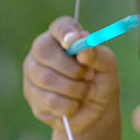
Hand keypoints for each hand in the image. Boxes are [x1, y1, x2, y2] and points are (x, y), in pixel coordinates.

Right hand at [22, 16, 120, 134]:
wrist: (96, 113)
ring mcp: (33, 73)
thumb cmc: (101, 83)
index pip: (59, 26)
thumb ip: (97, 55)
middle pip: (43, 51)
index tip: (74, 41)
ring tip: (85, 92)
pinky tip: (74, 105)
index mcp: (63, 37)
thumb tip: (83, 48)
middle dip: (70, 68)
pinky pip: (48, 100)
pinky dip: (69, 105)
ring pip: (46, 78)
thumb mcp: (107, 67)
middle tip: (88, 76)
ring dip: (74, 89)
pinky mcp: (32, 96)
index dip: (65, 32)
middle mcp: (43, 51)